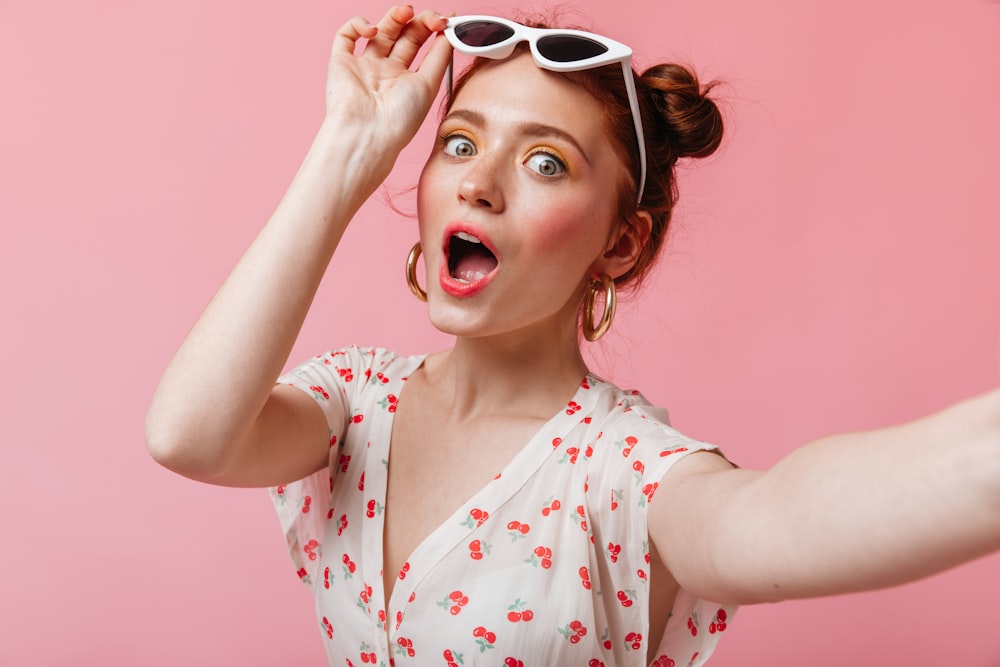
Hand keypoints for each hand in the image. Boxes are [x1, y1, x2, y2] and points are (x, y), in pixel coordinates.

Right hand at [327, 6, 450, 157]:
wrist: (369, 133)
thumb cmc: (400, 119)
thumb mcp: (430, 84)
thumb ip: (441, 56)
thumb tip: (452, 32)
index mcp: (406, 81)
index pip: (420, 46)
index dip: (432, 29)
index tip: (445, 20)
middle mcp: (385, 73)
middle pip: (402, 36)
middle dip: (417, 22)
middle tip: (428, 16)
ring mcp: (363, 67)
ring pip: (379, 32)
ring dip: (394, 17)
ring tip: (405, 12)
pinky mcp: (341, 64)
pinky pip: (345, 36)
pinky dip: (357, 24)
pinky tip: (372, 30)